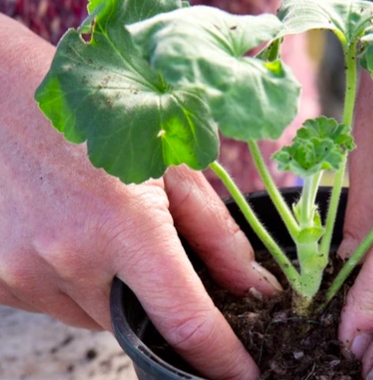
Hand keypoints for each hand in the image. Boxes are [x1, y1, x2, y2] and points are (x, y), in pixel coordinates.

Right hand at [0, 14, 279, 379]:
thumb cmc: (97, 113)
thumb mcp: (171, 162)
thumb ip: (215, 233)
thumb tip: (251, 289)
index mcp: (123, 221)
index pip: (183, 318)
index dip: (220, 358)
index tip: (245, 377)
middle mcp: (68, 256)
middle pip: (140, 321)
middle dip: (160, 302)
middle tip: (154, 250)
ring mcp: (24, 272)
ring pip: (97, 316)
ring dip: (117, 291)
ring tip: (106, 228)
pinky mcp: (0, 279)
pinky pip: (59, 304)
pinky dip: (79, 284)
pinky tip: (74, 233)